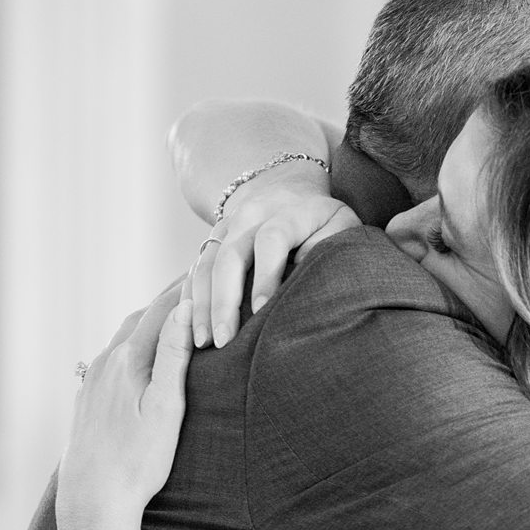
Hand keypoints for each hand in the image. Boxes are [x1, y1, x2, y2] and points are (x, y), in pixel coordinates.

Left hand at [56, 280, 192, 529]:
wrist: (93, 497)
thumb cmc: (138, 460)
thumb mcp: (166, 408)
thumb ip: (174, 356)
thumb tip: (186, 310)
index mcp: (128, 360)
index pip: (162, 310)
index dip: (187, 288)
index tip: (209, 267)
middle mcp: (106, 362)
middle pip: (141, 317)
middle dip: (171, 298)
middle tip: (198, 281)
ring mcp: (93, 379)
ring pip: (125, 336)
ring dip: (152, 320)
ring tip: (177, 312)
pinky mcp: (88, 397)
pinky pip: (114, 356)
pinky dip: (135, 342)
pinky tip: (144, 352)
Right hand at [190, 165, 358, 347]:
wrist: (287, 187)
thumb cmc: (323, 219)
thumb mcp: (340, 225)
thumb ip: (329, 248)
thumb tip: (305, 278)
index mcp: (286, 211)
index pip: (270, 240)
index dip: (266, 276)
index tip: (262, 310)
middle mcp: (249, 215)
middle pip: (229, 256)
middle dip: (224, 301)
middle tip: (224, 340)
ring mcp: (225, 227)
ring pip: (205, 265)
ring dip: (201, 305)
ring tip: (203, 342)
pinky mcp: (212, 240)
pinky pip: (194, 270)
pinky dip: (190, 299)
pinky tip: (189, 328)